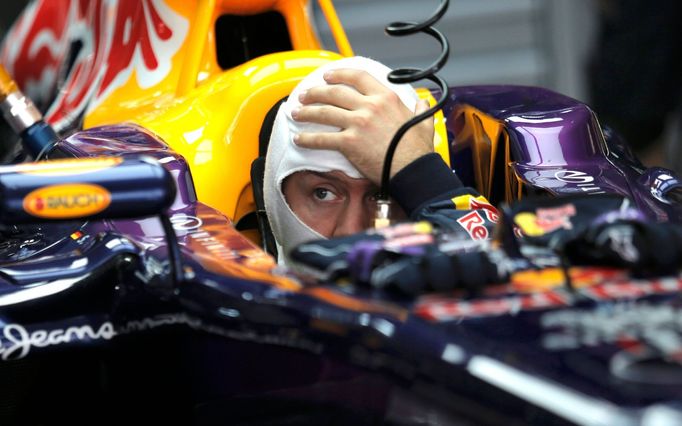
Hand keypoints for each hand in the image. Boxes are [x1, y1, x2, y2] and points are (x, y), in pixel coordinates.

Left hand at [292, 68, 433, 184]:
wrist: (413, 170)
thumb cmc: (418, 150)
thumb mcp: (424, 122)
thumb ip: (420, 110)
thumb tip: (422, 103)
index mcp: (386, 98)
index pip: (357, 77)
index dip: (339, 74)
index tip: (328, 76)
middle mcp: (370, 106)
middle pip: (335, 92)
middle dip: (316, 92)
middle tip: (305, 94)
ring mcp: (358, 124)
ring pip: (324, 112)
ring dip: (306, 112)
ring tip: (295, 113)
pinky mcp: (349, 143)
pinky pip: (322, 139)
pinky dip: (307, 139)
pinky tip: (298, 139)